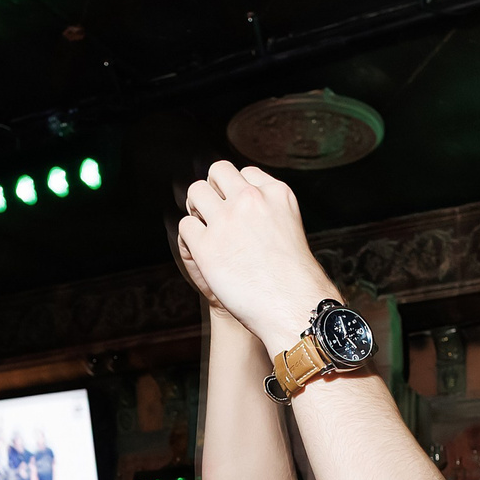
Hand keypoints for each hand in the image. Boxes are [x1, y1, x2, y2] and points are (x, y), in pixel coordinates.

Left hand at [173, 161, 337, 353]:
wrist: (293, 307)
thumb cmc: (294, 278)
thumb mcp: (290, 228)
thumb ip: (269, 210)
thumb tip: (245, 205)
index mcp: (277, 193)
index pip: (245, 173)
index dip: (236, 190)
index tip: (237, 208)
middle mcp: (251, 200)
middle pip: (217, 171)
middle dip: (212, 189)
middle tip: (213, 212)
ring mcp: (227, 220)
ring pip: (195, 192)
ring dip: (196, 208)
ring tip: (205, 229)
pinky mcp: (207, 246)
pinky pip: (186, 226)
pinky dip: (190, 237)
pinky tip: (203, 251)